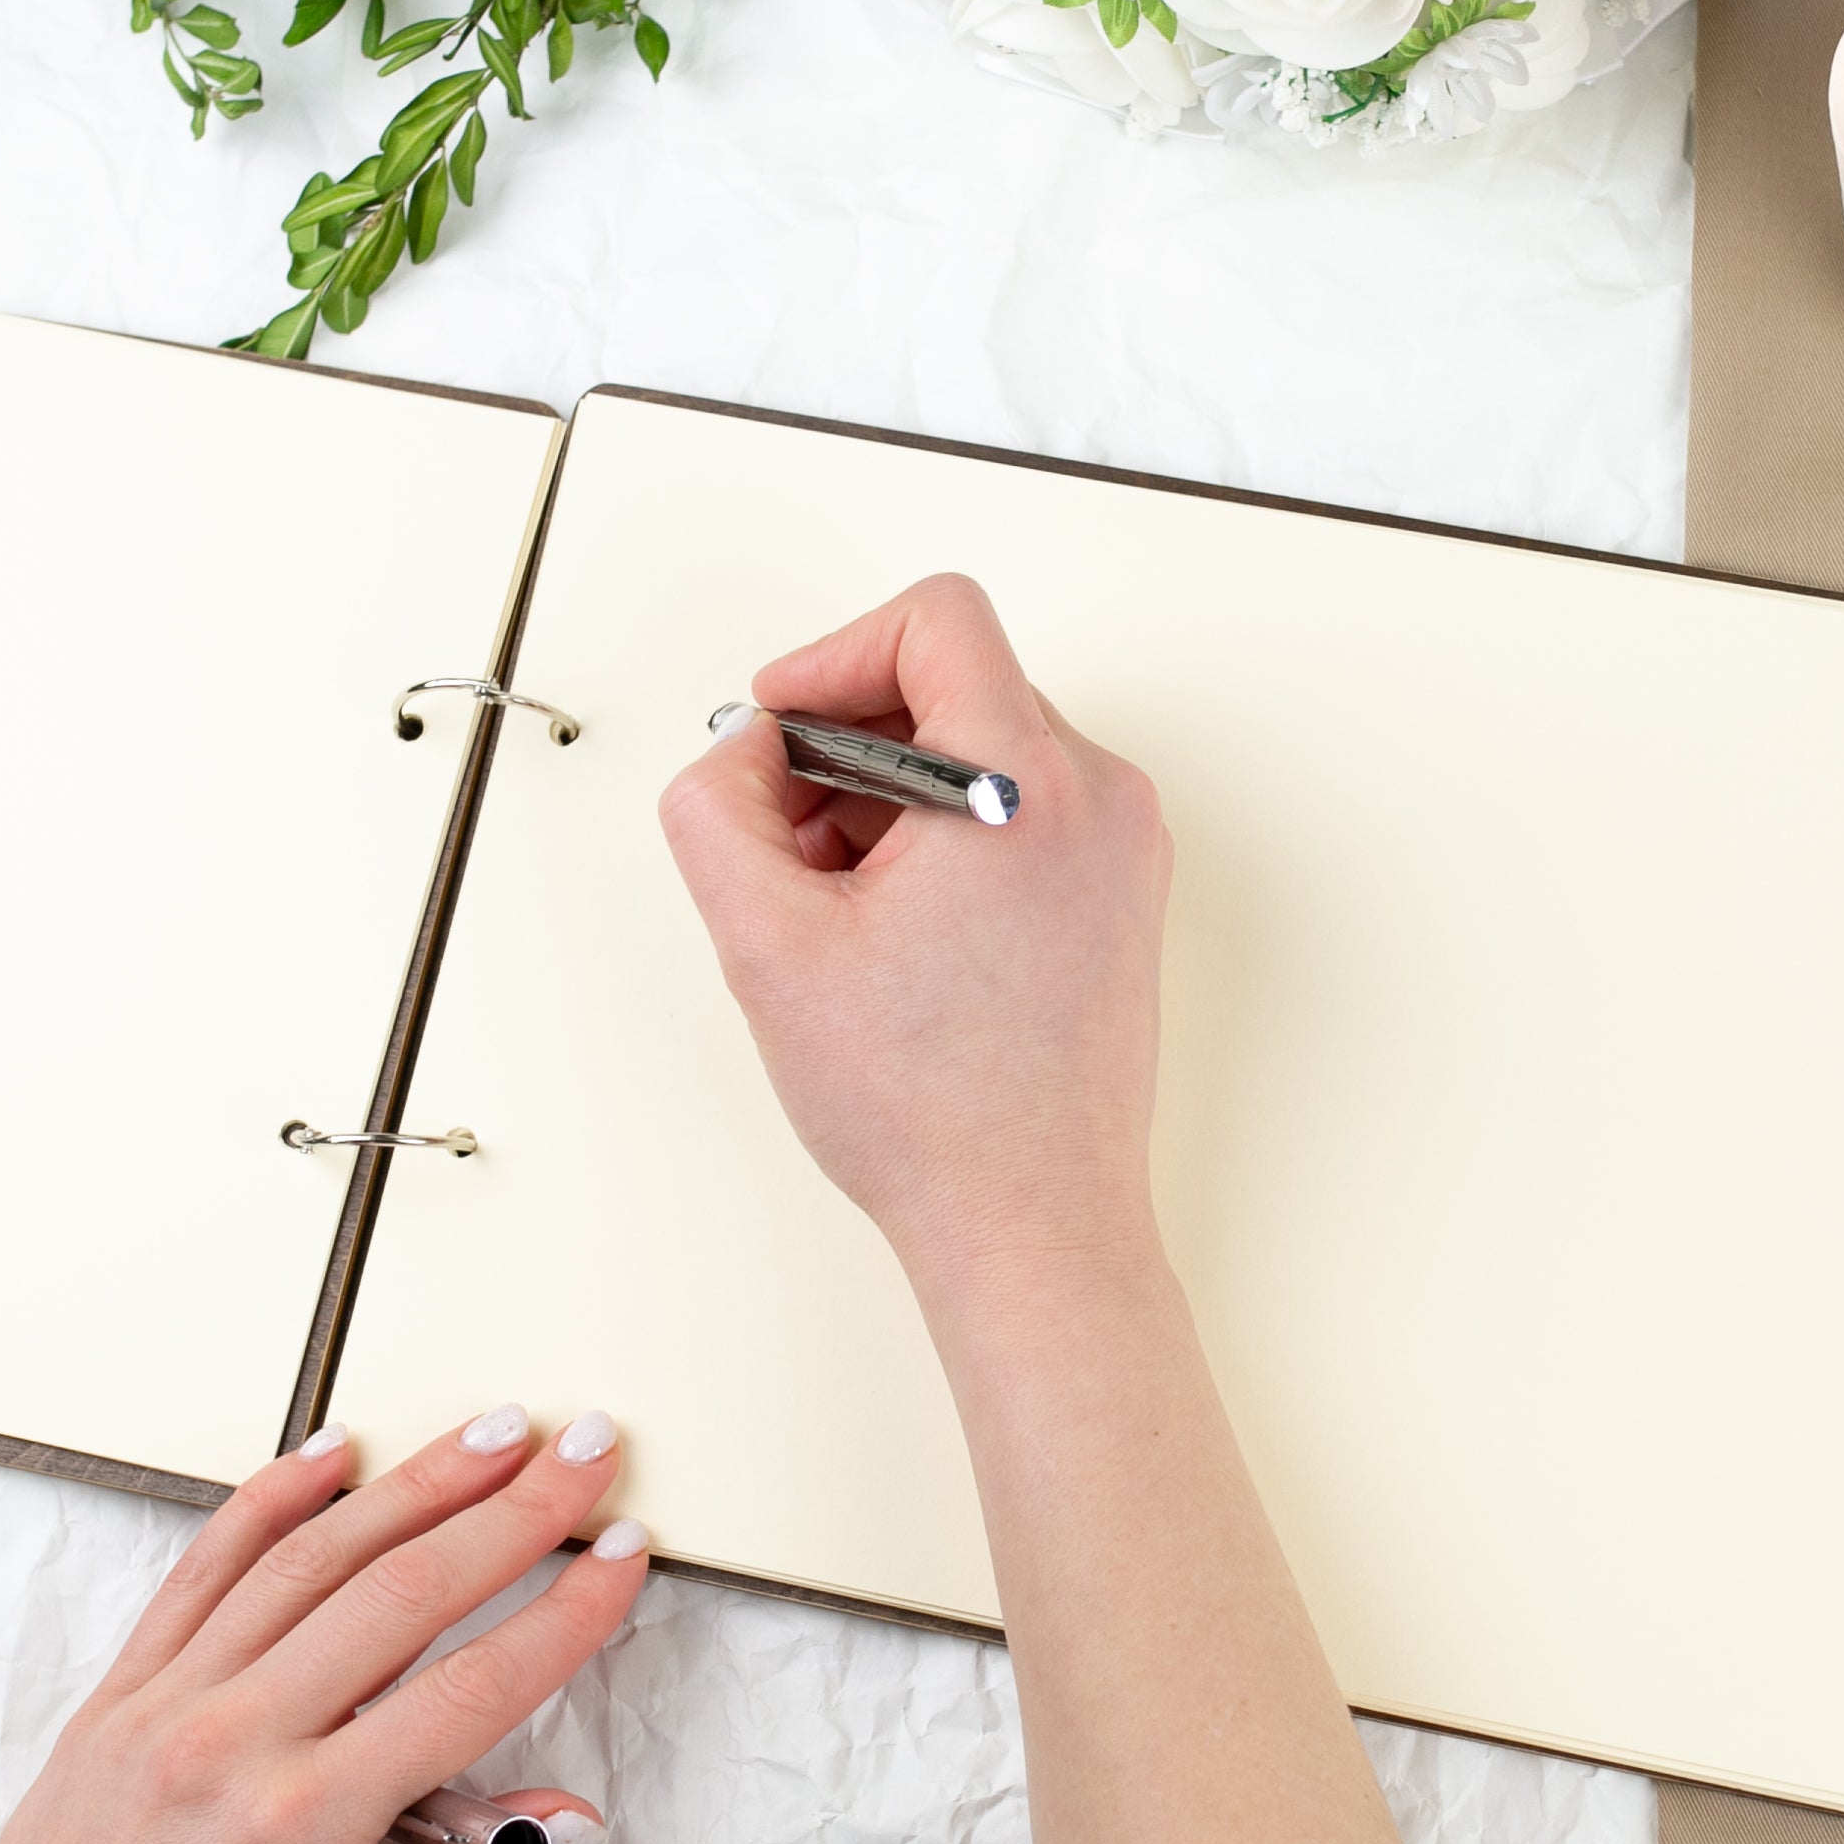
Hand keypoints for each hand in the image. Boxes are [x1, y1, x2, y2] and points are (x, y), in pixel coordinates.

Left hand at [0, 1409, 646, 1843]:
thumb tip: (555, 1821)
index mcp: (294, 1831)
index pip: (471, 1688)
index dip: (565, 1614)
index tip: (618, 1561)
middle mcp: (225, 1745)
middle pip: (405, 1590)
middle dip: (516, 1511)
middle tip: (584, 1455)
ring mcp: (163, 1707)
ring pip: (313, 1554)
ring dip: (418, 1480)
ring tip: (495, 1434)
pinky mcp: (118, 1696)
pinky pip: (204, 1566)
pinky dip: (273, 1496)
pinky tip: (333, 1451)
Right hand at [659, 574, 1173, 1286]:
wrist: (1032, 1225)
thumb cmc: (929, 1109)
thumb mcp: (766, 942)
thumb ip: (717, 809)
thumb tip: (741, 753)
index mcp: (1028, 783)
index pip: (938, 618)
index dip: (834, 653)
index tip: (780, 727)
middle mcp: (1101, 799)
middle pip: (955, 688)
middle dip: (848, 749)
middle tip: (788, 846)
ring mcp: (1126, 851)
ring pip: (985, 755)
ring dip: (890, 803)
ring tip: (841, 910)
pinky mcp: (1124, 900)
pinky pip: (1023, 815)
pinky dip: (947, 842)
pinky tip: (897, 937)